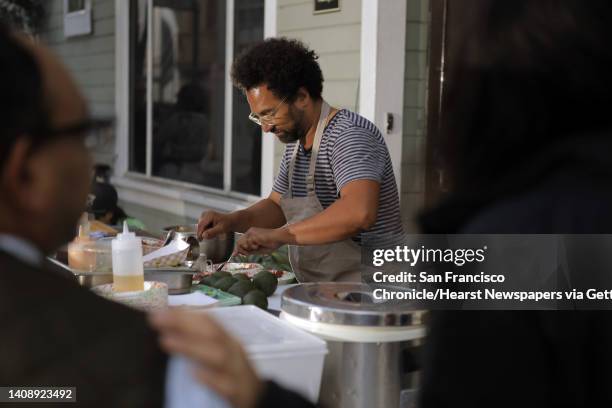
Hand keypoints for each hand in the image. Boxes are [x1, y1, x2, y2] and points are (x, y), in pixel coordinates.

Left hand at [148, 309, 262, 407]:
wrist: (257, 397)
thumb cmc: (230, 373)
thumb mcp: (218, 353)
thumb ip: (197, 340)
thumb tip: (166, 325)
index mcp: (227, 339)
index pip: (207, 320)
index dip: (183, 314)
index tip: (157, 311)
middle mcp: (233, 350)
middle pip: (211, 332)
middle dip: (183, 323)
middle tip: (156, 320)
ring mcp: (237, 371)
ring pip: (218, 355)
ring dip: (191, 346)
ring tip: (165, 341)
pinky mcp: (239, 392)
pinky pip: (227, 385)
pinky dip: (211, 379)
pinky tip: (195, 375)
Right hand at [197, 210, 234, 239]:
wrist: (231, 220)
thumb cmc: (228, 224)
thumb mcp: (221, 229)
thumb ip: (212, 232)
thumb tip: (203, 236)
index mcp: (209, 215)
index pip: (200, 225)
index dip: (199, 233)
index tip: (200, 240)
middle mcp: (206, 213)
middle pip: (200, 225)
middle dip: (202, 232)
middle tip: (207, 238)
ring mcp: (205, 215)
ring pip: (201, 226)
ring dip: (204, 231)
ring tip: (213, 233)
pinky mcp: (205, 217)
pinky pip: (203, 225)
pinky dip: (206, 229)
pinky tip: (212, 231)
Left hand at [235, 227, 291, 255]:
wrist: (279, 238)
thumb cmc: (271, 244)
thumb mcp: (258, 250)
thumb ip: (248, 251)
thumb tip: (237, 254)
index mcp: (251, 234)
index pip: (240, 242)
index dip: (238, 249)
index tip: (236, 255)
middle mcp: (250, 232)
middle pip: (238, 242)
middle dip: (242, 250)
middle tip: (248, 254)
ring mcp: (251, 232)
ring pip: (241, 243)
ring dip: (248, 248)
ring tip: (256, 247)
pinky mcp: (253, 234)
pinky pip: (248, 243)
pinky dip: (253, 246)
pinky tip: (259, 244)